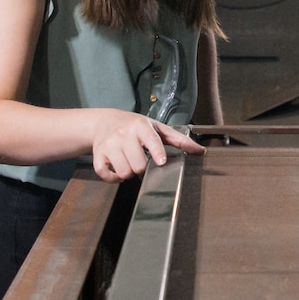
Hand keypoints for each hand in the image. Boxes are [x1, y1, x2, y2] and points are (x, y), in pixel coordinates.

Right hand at [88, 110, 203, 180]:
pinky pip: (106, 175)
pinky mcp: (98, 155)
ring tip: (130, 162)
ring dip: (129, 172)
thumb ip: (179, 140)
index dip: (156, 152)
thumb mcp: (157, 128)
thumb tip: (200, 151)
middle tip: (141, 160)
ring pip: (124, 172)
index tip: (160, 161)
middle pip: (138, 165)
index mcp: (141, 126)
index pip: (150, 140)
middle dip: (142, 167)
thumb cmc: (135, 126)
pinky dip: (113, 178)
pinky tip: (118, 170)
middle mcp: (123, 134)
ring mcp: (109, 145)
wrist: (104, 121)